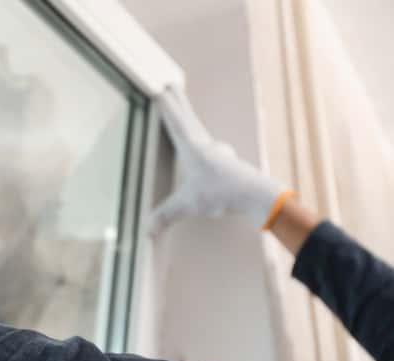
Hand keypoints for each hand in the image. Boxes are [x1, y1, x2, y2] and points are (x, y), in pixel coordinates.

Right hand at [149, 87, 292, 234]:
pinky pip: (208, 146)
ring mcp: (218, 152)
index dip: (166, 106)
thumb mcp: (189, 204)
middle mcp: (206, 145)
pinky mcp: (226, 163)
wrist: (257, 195)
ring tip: (184, 115)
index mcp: (193, 148)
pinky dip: (201, 141)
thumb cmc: (223, 192)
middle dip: (178, 102)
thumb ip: (166, 215)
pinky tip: (205, 149)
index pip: (175, 122)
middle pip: (188, 118)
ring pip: (199, 130)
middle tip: (172, 86)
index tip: (160, 89)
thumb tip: (147, 229)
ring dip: (190, 120)